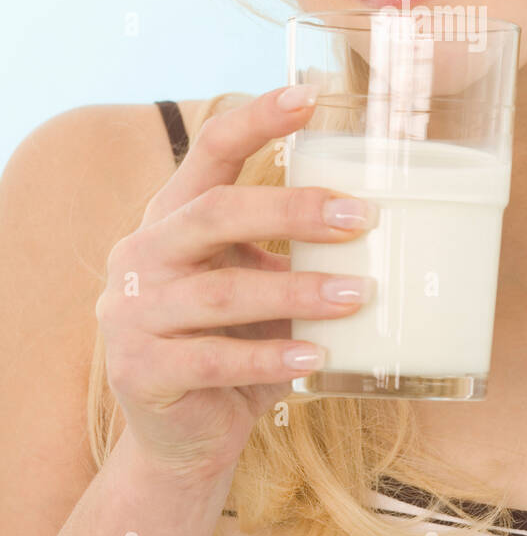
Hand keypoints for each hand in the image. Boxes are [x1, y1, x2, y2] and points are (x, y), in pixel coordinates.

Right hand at [95, 85, 378, 484]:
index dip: (257, 120)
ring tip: (359, 296)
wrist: (182, 440)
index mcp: (171, 217)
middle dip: (294, 211)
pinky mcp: (139, 371)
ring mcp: (131, 313)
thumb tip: (385, 219)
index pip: (209, 150)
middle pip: (216, 213)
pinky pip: (214, 358)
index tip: (310, 95)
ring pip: (222, 291)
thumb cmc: (235, 348)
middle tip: (362, 217)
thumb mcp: (259, 287)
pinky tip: (319, 359)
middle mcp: (141, 254)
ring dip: (298, 292)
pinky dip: (271, 358)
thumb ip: (294, 253)